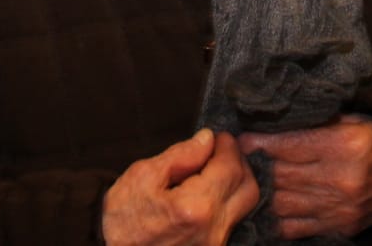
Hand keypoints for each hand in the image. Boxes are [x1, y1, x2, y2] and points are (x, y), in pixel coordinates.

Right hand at [102, 127, 260, 245]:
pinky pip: (232, 222)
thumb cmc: (122, 217)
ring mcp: (215, 245)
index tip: (219, 137)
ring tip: (213, 170)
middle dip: (239, 163)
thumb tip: (207, 140)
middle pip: (249, 189)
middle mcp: (213, 230)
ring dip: (235, 183)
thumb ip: (181, 155)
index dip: (228, 147)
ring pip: (244, 207)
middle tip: (220, 151)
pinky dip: (227, 202)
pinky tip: (210, 192)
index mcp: (195, 208)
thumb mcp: (144, 176)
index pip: (231, 169)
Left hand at [237, 114, 371, 239]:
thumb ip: (317, 121)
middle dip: (255, 166)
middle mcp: (340, 179)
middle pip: (281, 175)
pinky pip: (295, 227)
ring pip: (282, 203)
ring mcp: (339, 208)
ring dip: (262, 192)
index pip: (287, 145)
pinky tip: (267, 204)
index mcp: (343, 145)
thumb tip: (274, 119)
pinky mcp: (340, 227)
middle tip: (237, 159)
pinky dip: (276, 217)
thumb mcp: (353, 119)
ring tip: (249, 180)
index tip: (240, 139)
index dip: (258, 143)